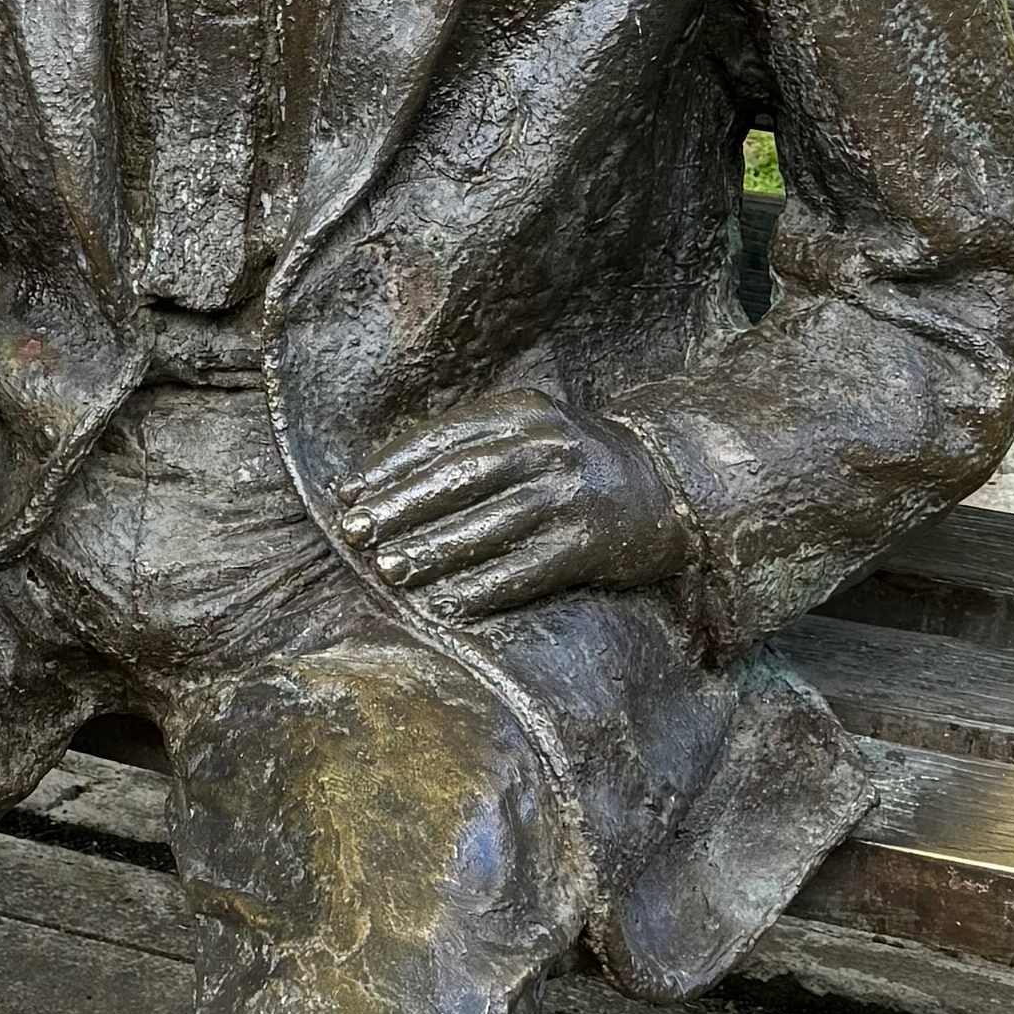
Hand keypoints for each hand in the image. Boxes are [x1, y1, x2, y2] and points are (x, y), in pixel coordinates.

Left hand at [333, 389, 691, 620]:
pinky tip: (447, 602)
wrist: (666, 483)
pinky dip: (483, 587)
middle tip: (354, 533)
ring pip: (486, 524)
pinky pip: (528, 568)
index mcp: (520, 411)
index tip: (347, 495)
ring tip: (387, 569)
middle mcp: (545, 446)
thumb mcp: (526, 430)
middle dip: (398, 508)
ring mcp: (570, 493)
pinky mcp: (591, 541)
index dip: (388, 468)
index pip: (439, 439)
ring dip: (431, 550)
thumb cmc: (571, 460)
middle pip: (457, 479)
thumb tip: (382, 481)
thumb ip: (468, 444)